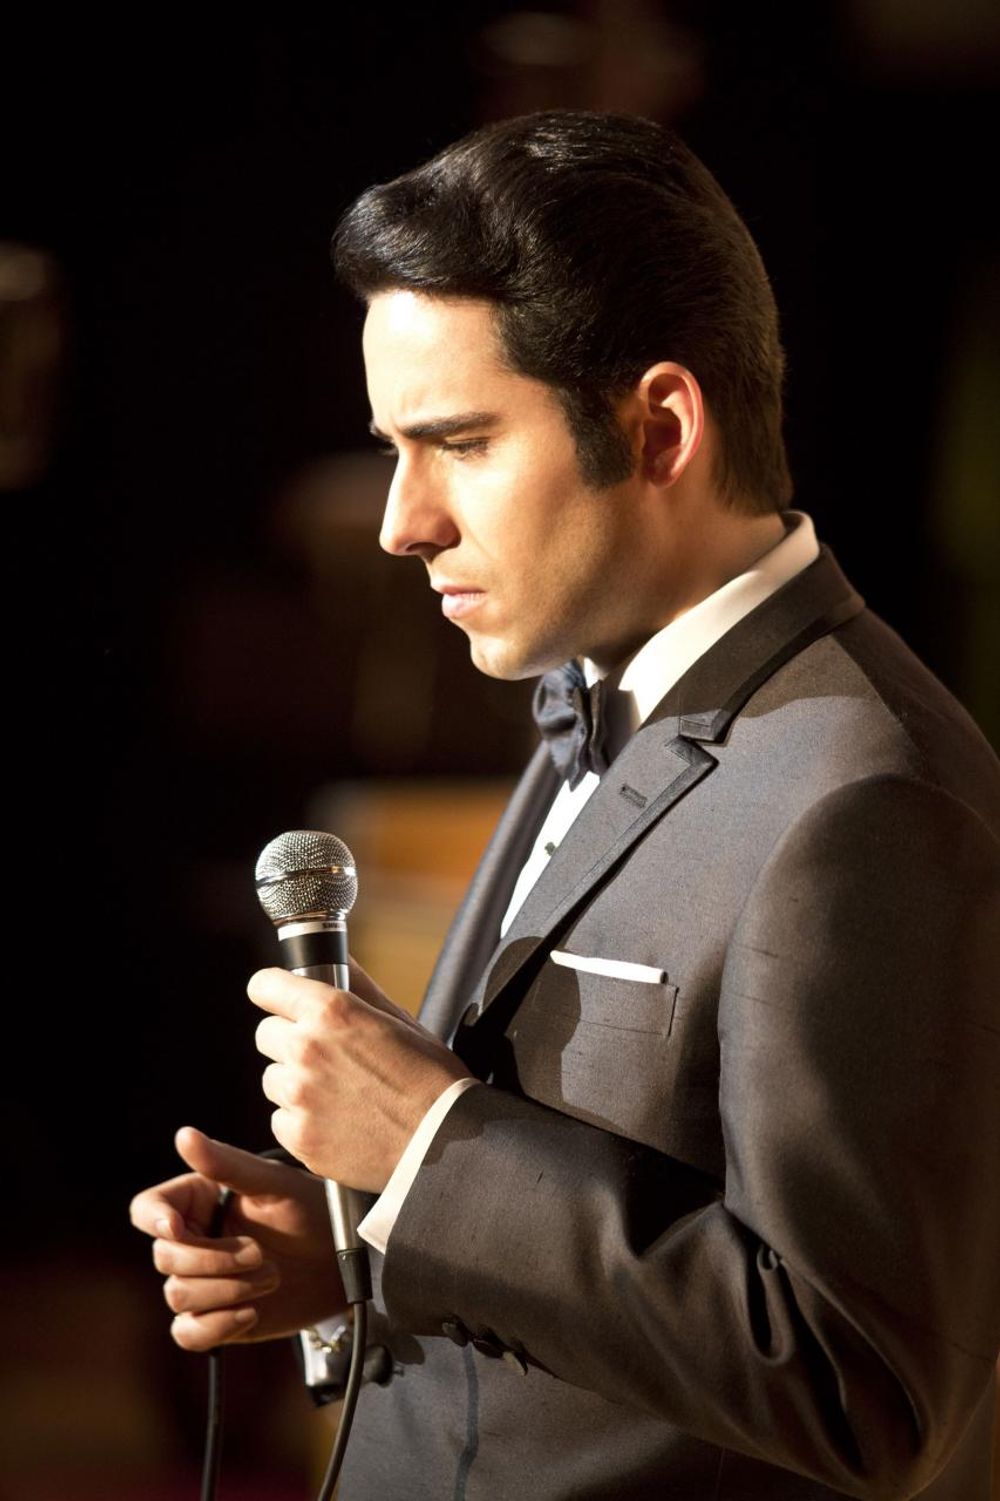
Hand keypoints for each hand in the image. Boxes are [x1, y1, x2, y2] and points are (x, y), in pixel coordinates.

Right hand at [129, 1126, 342, 1351]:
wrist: (340, 1261)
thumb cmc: (309, 1210)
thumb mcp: (272, 1184)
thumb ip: (226, 1164)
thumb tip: (184, 1135)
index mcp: (197, 1201)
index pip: (148, 1209)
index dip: (154, 1219)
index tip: (176, 1227)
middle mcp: (192, 1241)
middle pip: (165, 1258)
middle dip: (213, 1260)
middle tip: (260, 1253)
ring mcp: (201, 1282)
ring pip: (178, 1296)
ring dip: (227, 1291)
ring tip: (271, 1277)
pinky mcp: (214, 1318)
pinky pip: (188, 1333)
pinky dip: (217, 1326)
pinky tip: (251, 1312)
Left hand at [249, 957, 471, 1191]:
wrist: (444, 1141)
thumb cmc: (430, 1077)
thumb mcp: (399, 1018)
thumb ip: (358, 985)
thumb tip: (339, 958)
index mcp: (332, 1011)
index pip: (264, 986)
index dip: (275, 993)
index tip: (283, 1003)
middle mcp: (307, 1048)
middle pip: (265, 1033)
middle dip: (290, 1041)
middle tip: (327, 1056)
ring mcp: (299, 1095)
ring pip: (272, 1078)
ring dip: (295, 1083)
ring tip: (337, 1093)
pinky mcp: (298, 1136)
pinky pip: (280, 1119)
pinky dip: (301, 1121)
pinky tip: (336, 1120)